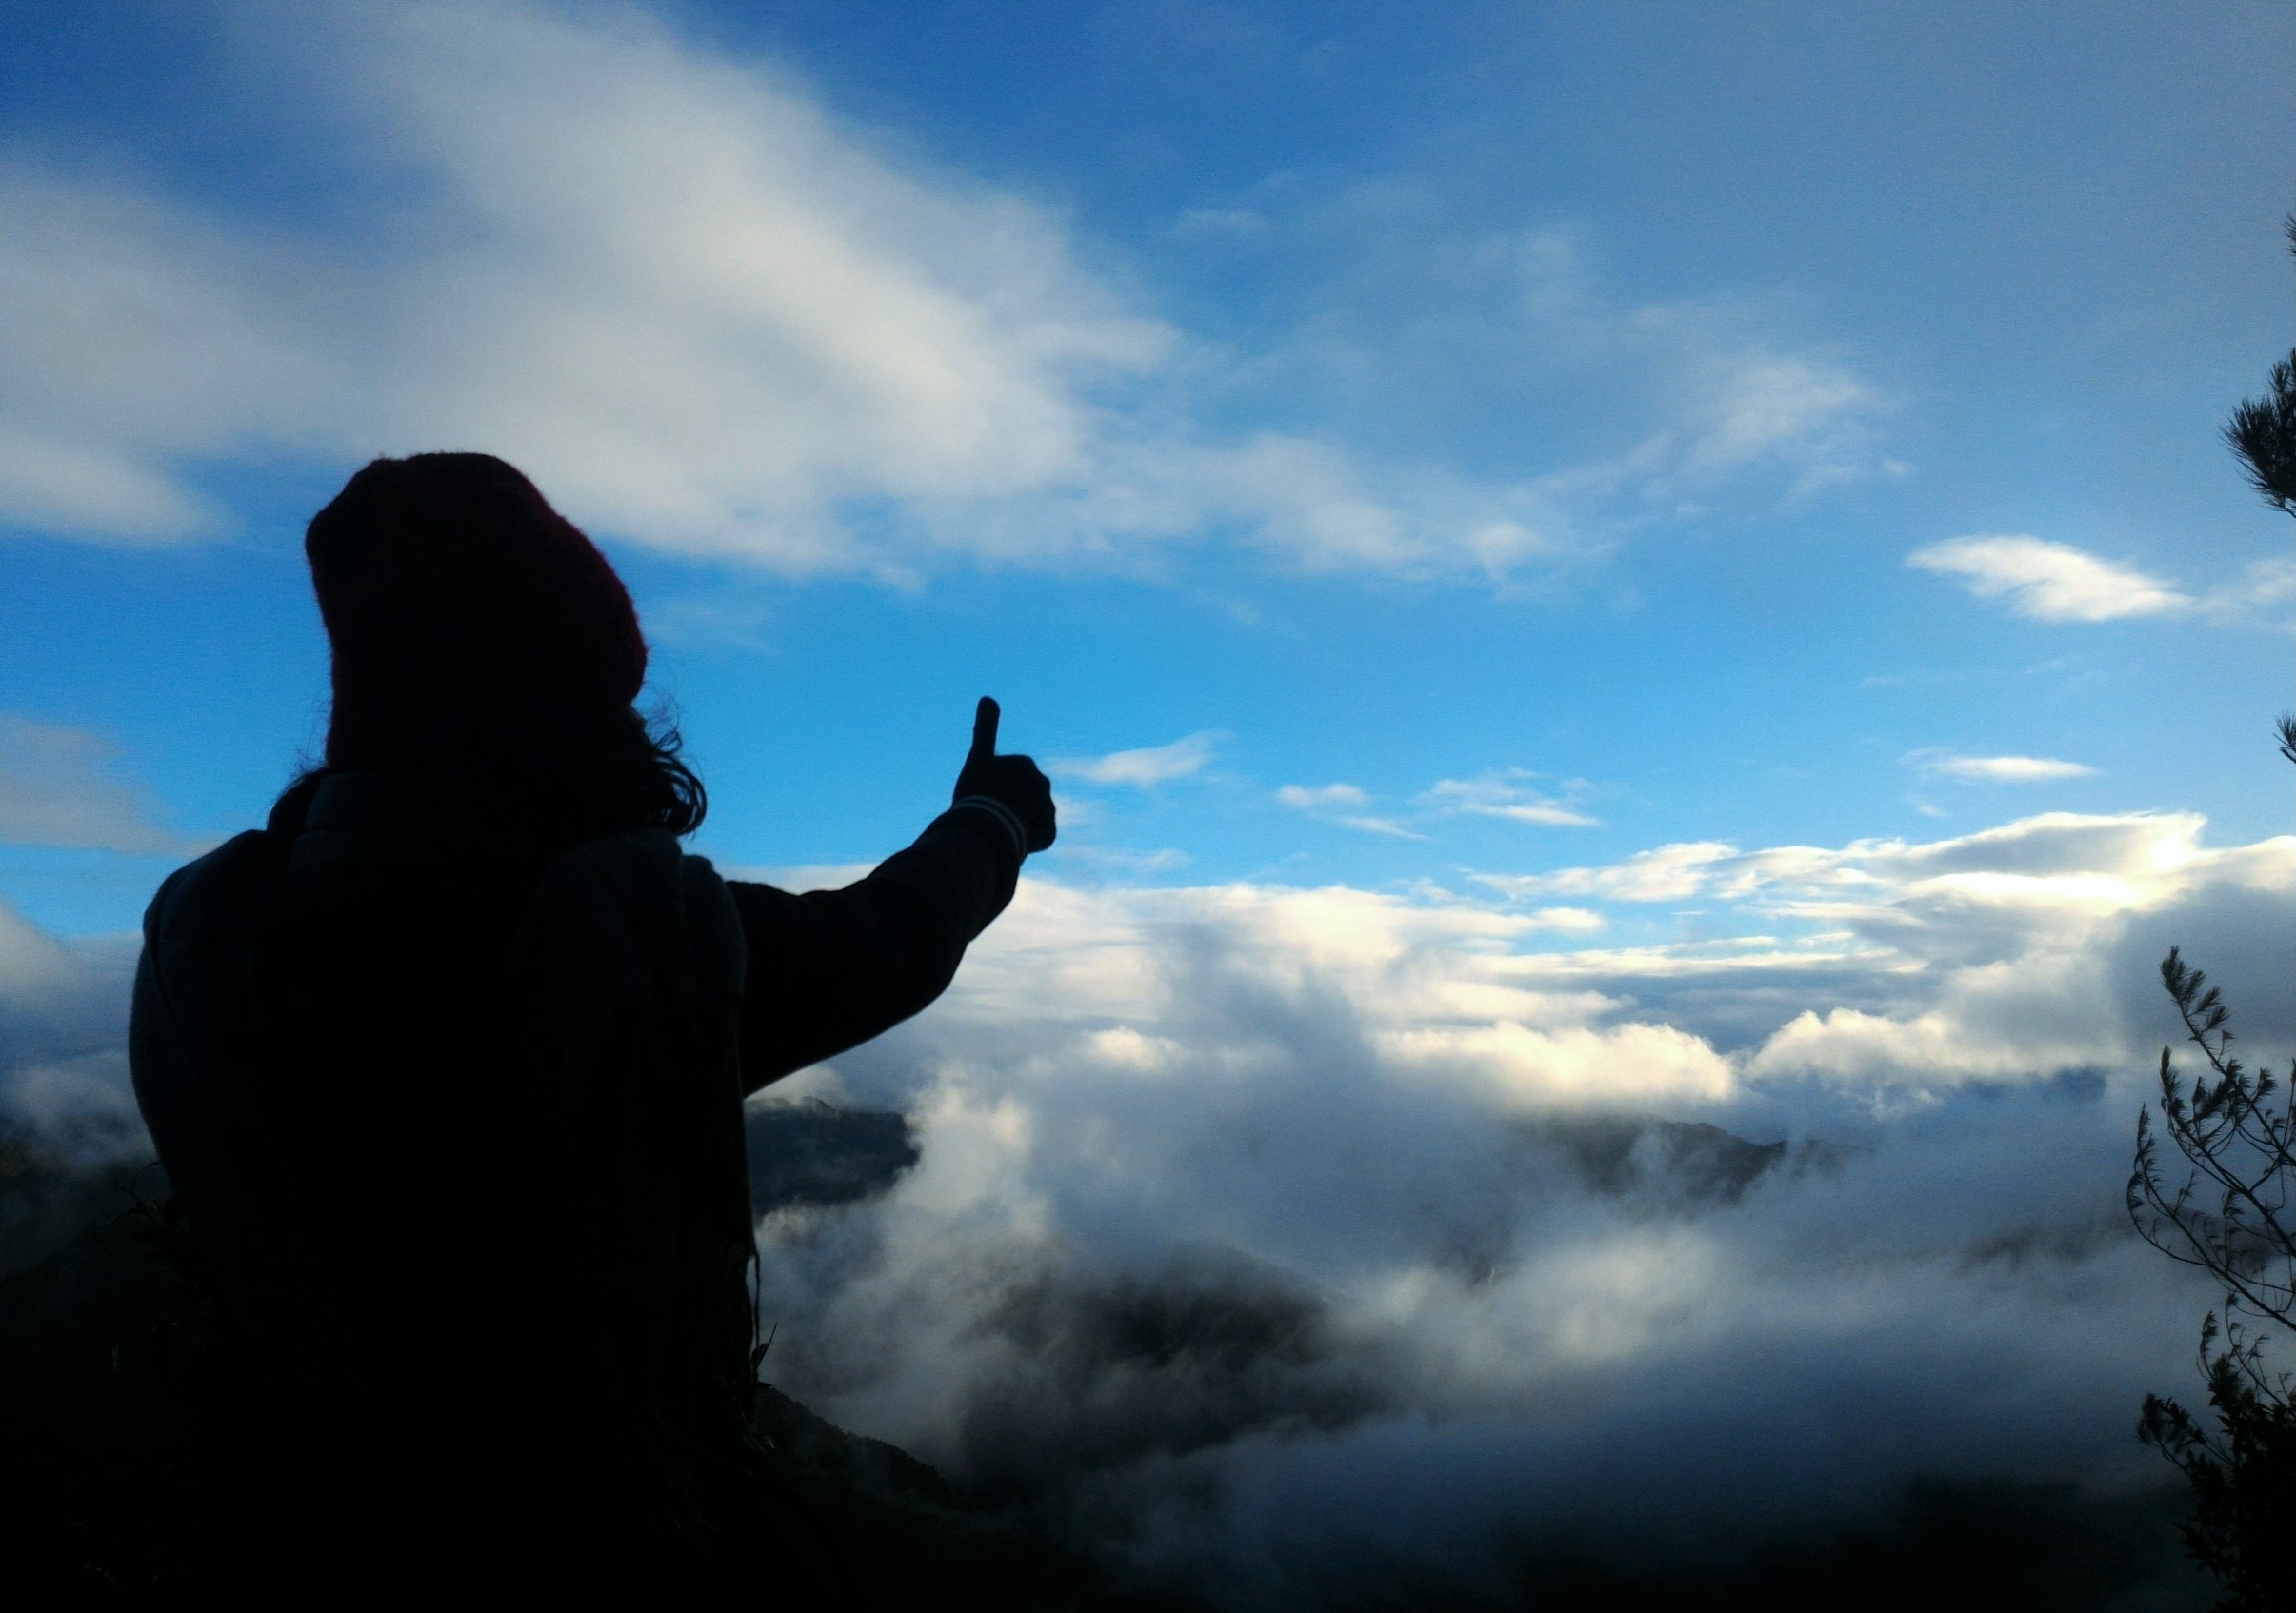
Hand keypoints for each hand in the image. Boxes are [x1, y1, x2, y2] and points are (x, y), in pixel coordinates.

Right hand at [952, 696, 1055, 852]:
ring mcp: (1048, 810)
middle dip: (1008, 802)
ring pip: (1029, 815)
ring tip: (999, 828)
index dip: (991, 786)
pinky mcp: (1049, 833)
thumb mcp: (979, 758)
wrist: (991, 829)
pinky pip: (1037, 835)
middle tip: (990, 812)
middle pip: (1020, 795)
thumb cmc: (980, 792)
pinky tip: (1010, 839)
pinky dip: (1025, 838)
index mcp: (1026, 765)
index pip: (1007, 776)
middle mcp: (1043, 785)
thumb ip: (985, 729)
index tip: (982, 793)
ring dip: (1017, 820)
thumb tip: (988, 696)